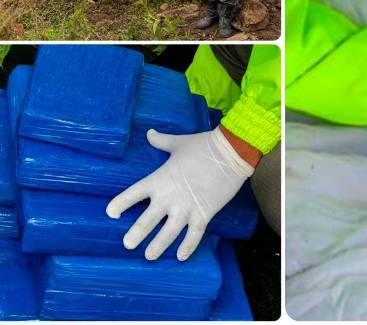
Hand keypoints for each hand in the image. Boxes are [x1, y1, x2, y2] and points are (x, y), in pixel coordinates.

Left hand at [106, 126, 253, 260]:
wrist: (230, 152)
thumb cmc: (203, 146)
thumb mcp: (179, 142)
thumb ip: (161, 141)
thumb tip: (149, 133)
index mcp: (159, 180)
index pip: (132, 195)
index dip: (119, 204)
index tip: (111, 213)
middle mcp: (168, 198)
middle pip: (146, 222)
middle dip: (135, 235)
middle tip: (127, 245)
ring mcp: (186, 208)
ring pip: (167, 234)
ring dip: (157, 247)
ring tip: (149, 256)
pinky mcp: (203, 214)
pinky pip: (193, 236)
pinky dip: (187, 248)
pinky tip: (181, 257)